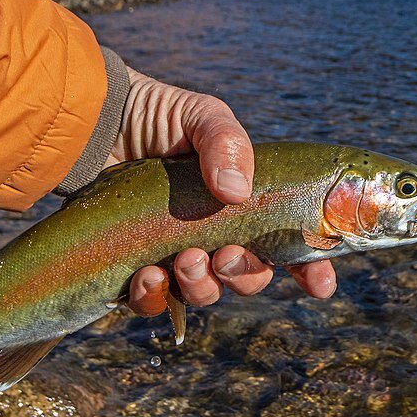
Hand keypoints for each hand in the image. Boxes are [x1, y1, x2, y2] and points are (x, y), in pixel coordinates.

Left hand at [109, 68, 336, 315]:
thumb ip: (227, 142)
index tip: (320, 283)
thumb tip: (237, 192)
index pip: (289, 245)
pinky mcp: (134, 265)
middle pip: (247, 277)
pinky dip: (154, 296)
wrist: (96, 121)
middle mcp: (215, 235)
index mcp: (244, 206)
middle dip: (243, 275)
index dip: (311, 269)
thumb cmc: (157, 117)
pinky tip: (148, 276)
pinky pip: (152, 300)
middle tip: (225, 255)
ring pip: (204, 294)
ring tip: (186, 260)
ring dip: (202, 287)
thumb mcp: (202, 116)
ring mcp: (174, 253)